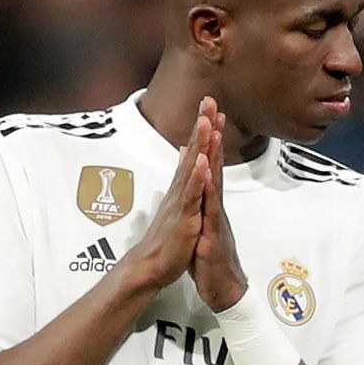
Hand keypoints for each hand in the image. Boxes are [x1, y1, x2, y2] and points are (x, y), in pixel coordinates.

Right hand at [120, 102, 209, 290]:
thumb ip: (181, 180)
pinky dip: (197, 178)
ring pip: (192, 168)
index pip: (194, 152)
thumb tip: (183, 158)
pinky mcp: (184, 217)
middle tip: (208, 99)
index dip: (202, 129)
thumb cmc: (167, 238)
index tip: (210, 107)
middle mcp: (181, 189)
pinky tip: (202, 161)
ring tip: (205, 121)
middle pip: (193, 151)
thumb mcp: (177, 206)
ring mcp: (182, 201)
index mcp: (183, 187)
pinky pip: (191, 195)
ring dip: (199, 144)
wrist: (152, 265)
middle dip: (201, 125)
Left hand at [191, 98, 249, 312]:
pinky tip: (206, 172)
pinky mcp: (213, 234)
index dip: (209, 138)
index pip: (210, 165)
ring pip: (215, 181)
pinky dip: (208, 189)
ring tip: (212, 129)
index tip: (208, 111)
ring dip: (214, 154)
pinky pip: (211, 208)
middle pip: (216, 164)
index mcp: (210, 203)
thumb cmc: (212, 260)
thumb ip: (201, 204)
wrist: (224, 290)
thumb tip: (197, 185)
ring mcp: (216, 218)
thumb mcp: (203, 226)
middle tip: (213, 105)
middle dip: (213, 134)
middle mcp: (215, 205)